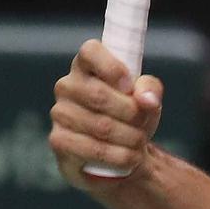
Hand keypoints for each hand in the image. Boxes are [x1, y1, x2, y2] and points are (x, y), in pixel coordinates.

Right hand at [50, 39, 164, 187]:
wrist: (122, 153)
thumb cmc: (131, 116)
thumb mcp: (147, 98)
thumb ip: (150, 89)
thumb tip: (146, 99)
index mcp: (86, 65)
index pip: (90, 51)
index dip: (113, 68)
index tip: (130, 86)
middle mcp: (66, 85)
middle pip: (99, 94)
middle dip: (131, 113)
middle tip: (143, 122)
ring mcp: (59, 114)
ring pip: (100, 126)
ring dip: (129, 137)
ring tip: (139, 142)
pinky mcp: (59, 141)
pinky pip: (92, 150)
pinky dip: (118, 156)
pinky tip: (128, 157)